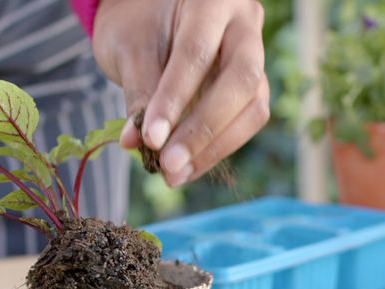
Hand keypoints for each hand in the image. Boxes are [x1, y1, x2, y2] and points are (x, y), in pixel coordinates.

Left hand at [93, 0, 269, 186]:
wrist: (148, 14)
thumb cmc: (137, 23)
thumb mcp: (129, 48)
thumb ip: (139, 91)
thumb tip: (138, 143)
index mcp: (212, 0)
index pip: (196, 53)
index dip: (174, 100)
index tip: (150, 138)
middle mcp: (244, 24)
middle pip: (241, 81)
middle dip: (203, 129)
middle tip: (169, 165)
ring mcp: (255, 57)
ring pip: (252, 108)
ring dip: (213, 148)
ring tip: (174, 174)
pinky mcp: (253, 88)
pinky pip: (246, 122)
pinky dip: (215, 149)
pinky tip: (186, 168)